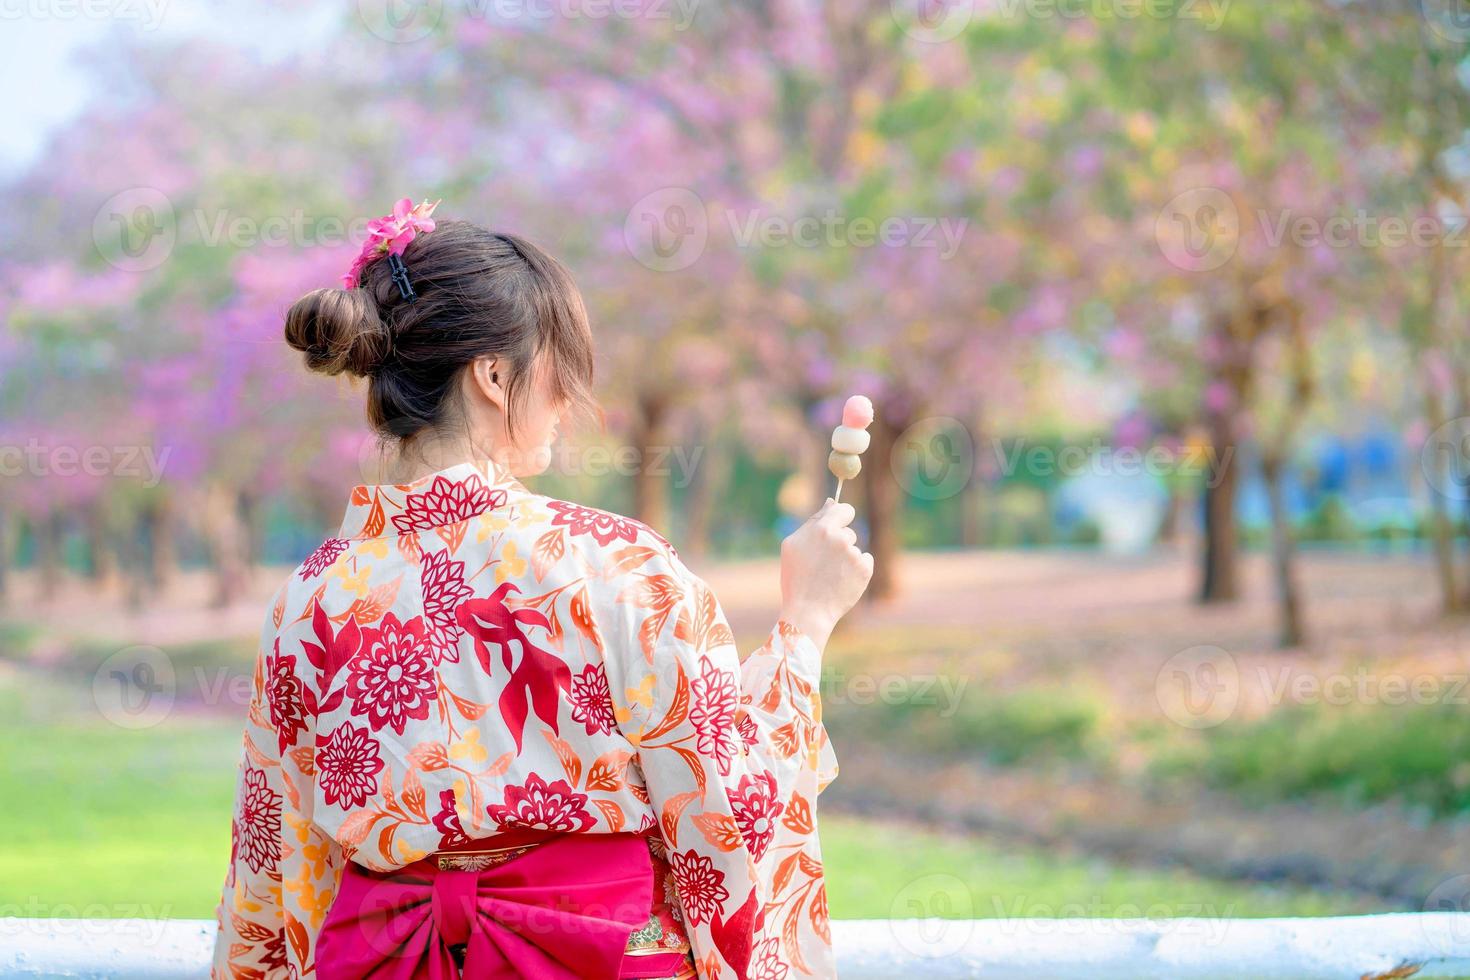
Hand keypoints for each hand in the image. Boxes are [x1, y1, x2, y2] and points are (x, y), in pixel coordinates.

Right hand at [778, 498, 874, 649]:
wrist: (808, 611)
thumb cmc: (796, 578)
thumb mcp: (793, 545)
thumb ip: (814, 520)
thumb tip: (831, 502)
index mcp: (822, 529)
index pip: (844, 509)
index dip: (841, 518)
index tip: (837, 528)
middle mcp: (840, 538)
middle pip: (848, 532)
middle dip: (839, 543)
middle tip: (824, 564)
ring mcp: (854, 554)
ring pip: (854, 548)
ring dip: (846, 558)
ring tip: (830, 575)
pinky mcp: (865, 569)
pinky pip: (865, 560)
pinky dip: (857, 570)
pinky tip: (842, 581)